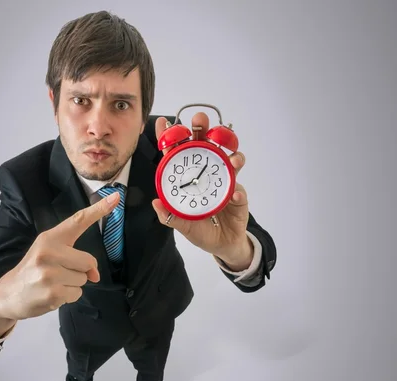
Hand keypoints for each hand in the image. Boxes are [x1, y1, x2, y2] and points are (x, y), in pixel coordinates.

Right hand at [0, 191, 119, 327]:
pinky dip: (68, 296)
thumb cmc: (33, 271)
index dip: (99, 210)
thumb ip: (75, 258)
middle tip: (59, 273)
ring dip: (73, 284)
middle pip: (89, 261)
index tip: (116, 198)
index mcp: (49, 237)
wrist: (8, 294)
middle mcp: (48, 252)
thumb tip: (95, 276)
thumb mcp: (48, 254)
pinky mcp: (52, 293)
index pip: (78, 220)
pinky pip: (77, 294)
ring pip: (83, 279)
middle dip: (81, 271)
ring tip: (53, 283)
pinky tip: (51, 294)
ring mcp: (49, 273)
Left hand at [152, 112, 251, 267]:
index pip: (178, 153)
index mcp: (187, 177)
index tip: (164, 122)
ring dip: (230, 154)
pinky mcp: (238, 194)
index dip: (171, 137)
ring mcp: (223, 181)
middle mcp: (206, 173)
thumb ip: (169, 216)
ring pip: (228, 159)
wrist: (222, 243)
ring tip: (231, 158)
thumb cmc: (200, 229)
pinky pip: (239, 189)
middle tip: (200, 120)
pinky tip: (234, 195)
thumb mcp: (182, 224)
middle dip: (203, 130)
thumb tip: (156, 204)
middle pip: (204, 146)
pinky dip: (237, 192)